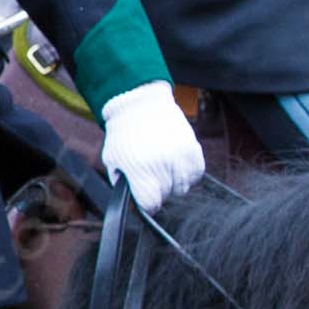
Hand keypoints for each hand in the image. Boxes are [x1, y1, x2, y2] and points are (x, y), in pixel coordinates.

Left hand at [99, 81, 203, 211]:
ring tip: (161, 166)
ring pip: (183, 187)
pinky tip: (174, 162)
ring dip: (173, 182)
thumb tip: (134, 204)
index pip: (151, 204)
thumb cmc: (122, 135)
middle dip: (158, 190)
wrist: (139, 104)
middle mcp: (163, 163)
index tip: (144, 198)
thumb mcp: (113, 160)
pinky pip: (196, 174)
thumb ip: (122, 184)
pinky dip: (187, 173)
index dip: (146, 204)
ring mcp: (181, 156)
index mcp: (140, 168)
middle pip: (167, 195)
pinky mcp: (194, 148)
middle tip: (150, 175)